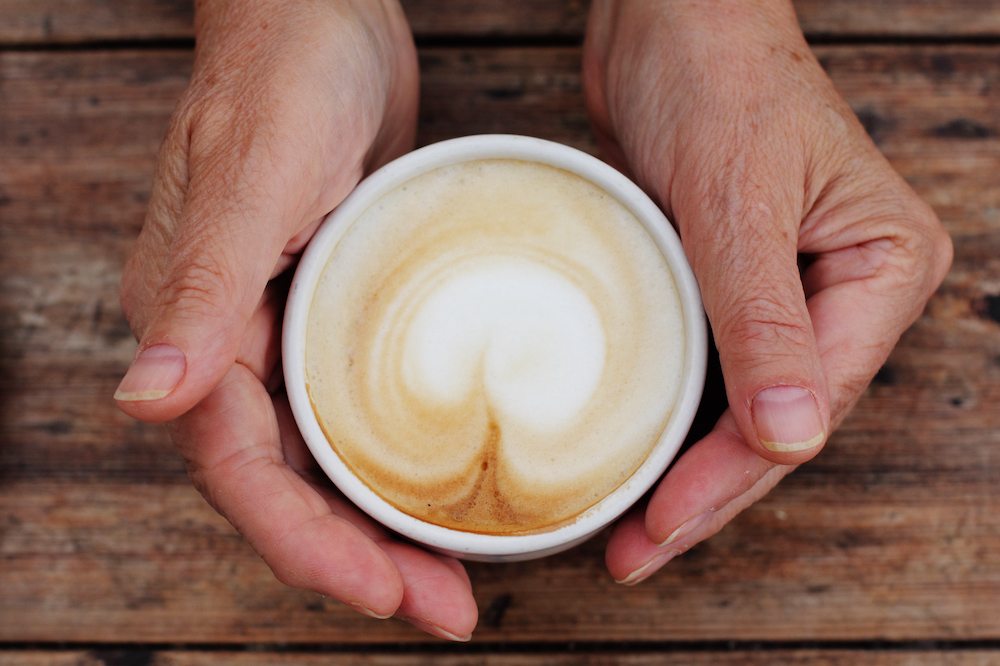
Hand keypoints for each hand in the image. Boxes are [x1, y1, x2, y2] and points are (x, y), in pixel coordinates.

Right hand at [115, 0, 476, 639]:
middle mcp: (232, 345)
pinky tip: (454, 490)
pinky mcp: (335, 318)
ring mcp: (285, 334)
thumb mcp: (248, 176)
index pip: (240, 468)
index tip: (387, 595)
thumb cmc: (283, 75)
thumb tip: (141, 403)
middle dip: (360, 560)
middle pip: (290, 486)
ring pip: (329, 463)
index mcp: (194, 326)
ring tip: (459, 579)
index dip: (308, 545)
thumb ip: (197, 288)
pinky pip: (362, 415)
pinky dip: (401, 465)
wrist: (324, 18)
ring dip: (388, 528)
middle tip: (445, 609)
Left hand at [583, 0, 951, 582]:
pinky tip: (636, 457)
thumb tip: (794, 439)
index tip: (661, 523)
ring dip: (687, 469)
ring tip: (629, 532)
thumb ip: (764, 319)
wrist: (668, 17)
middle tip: (635, 552)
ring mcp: (789, 291)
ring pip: (741, 407)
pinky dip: (674, 417)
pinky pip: (708, 368)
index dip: (732, 473)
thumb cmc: (716, 76)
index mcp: (882, 270)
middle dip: (707, 494)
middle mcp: (846, 291)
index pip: (809, 402)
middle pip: (778, 420)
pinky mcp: (732, 285)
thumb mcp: (739, 199)